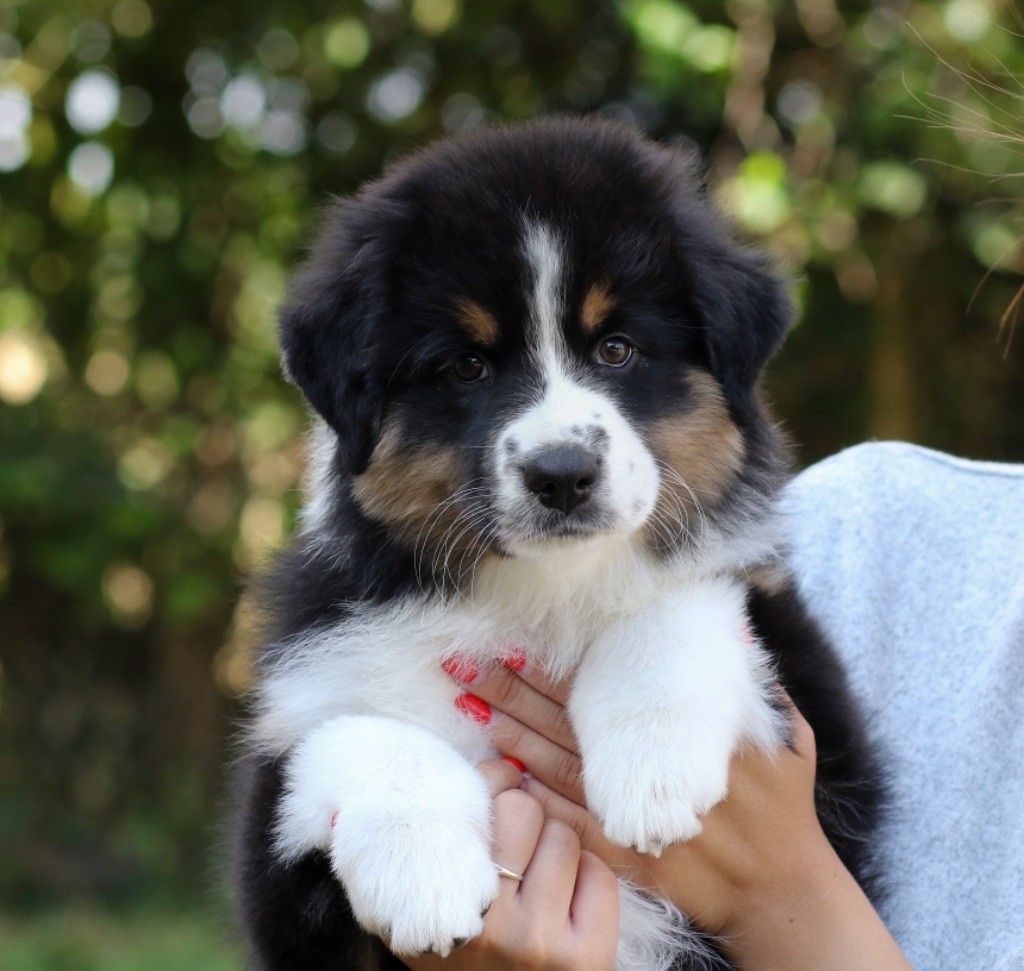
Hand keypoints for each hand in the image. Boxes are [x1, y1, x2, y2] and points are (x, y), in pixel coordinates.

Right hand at [402, 758, 618, 970]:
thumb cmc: (462, 953)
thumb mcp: (432, 900)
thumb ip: (451, 832)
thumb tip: (505, 761)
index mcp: (444, 900)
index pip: (482, 801)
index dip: (496, 780)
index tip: (500, 781)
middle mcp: (489, 924)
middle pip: (525, 810)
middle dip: (526, 818)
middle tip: (518, 841)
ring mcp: (540, 943)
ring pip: (564, 836)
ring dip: (557, 846)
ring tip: (540, 875)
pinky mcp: (587, 958)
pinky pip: (599, 874)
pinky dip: (587, 878)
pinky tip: (567, 901)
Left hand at [450, 657, 911, 970]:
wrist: (779, 891)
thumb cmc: (784, 805)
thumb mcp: (788, 734)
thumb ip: (757, 682)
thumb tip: (737, 628)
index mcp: (679, 733)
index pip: (603, 690)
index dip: (552, 667)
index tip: (509, 641)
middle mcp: (647, 771)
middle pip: (564, 722)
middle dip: (511, 691)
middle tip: (462, 663)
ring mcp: (630, 815)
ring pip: (553, 767)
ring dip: (506, 734)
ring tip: (465, 702)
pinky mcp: (622, 855)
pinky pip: (564, 822)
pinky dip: (529, 797)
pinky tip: (495, 774)